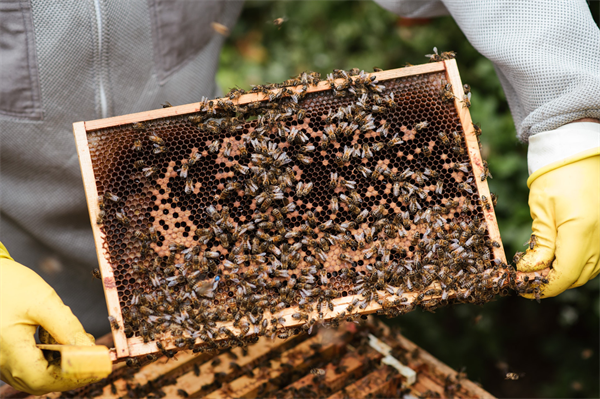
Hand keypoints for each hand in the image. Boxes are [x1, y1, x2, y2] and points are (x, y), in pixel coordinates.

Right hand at [0, 242, 103, 393]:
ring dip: (61, 366)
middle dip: (71, 371)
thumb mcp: (44, 301)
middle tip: (93, 355)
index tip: (99, 366)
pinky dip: (48, 359)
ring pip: (35, 376)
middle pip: (40, 381)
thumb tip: (89, 349)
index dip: (74, 375)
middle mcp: (0, 362)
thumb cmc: (9, 284)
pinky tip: (57, 340)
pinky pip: (28, 367)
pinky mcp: (3, 355)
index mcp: (7, 350)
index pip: (44, 378)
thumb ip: (67, 327)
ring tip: (76, 343)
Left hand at [516, 154, 599, 297]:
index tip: (523, 288)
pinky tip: (557, 257)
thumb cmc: (555, 176)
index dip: (543, 286)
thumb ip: (540, 244)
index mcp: (581, 229)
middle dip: (552, 282)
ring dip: (565, 274)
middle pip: (578, 276)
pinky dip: (577, 263)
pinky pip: (596, 257)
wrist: (577, 153)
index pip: (565, 274)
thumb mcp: (541, 211)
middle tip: (526, 278)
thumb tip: (529, 271)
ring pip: (589, 270)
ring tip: (539, 268)